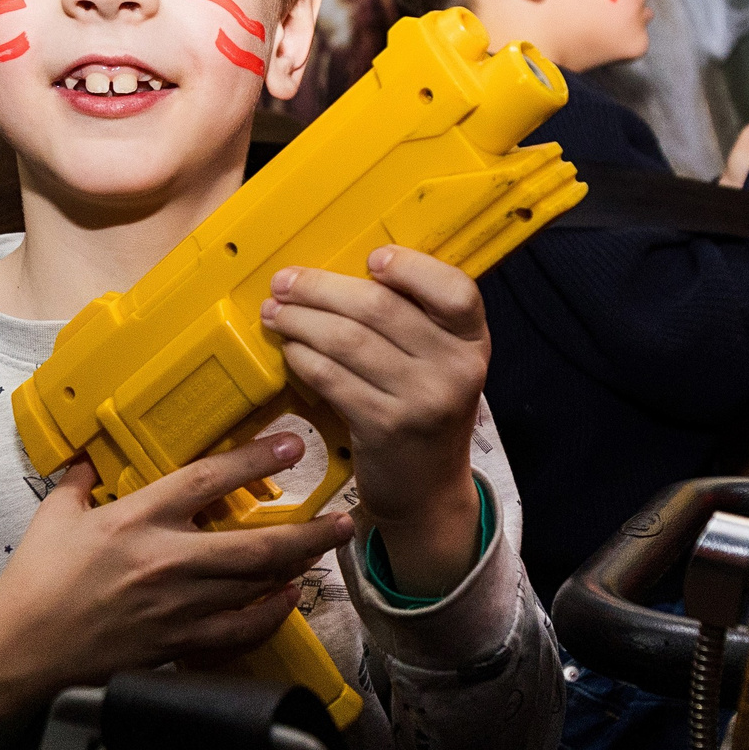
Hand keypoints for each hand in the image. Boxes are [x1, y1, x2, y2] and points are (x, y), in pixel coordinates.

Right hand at [0, 437, 352, 749]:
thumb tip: (90, 457)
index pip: (207, 479)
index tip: (292, 443)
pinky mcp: (177, 644)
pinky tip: (287, 599)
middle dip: (308, 531)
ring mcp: (177, 607)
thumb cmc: (33, 583)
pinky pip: (239, 631)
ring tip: (327, 551)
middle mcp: (167, 561)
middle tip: (344, 517)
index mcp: (136, 520)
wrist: (21, 653)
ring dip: (299, 568)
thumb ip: (80, 482)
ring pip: (257, 586)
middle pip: (256, 544)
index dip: (255, 458)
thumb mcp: (53, 517)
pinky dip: (270, 615)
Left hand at [260, 247, 486, 598]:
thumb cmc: (424, 410)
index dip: (411, 267)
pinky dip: (303, 358)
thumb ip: (415, 321)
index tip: (371, 259)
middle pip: (381, 307)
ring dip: (301, 320)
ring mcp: (423, 400)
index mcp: (472, 340)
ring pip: (348, 340)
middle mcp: (456, 368)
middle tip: (285, 282)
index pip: (455, 289)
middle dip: (322, 288)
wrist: (427, 490)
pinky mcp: (385, 427)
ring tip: (276, 312)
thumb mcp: (440, 363)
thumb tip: (341, 274)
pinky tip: (290, 350)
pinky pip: (332, 378)